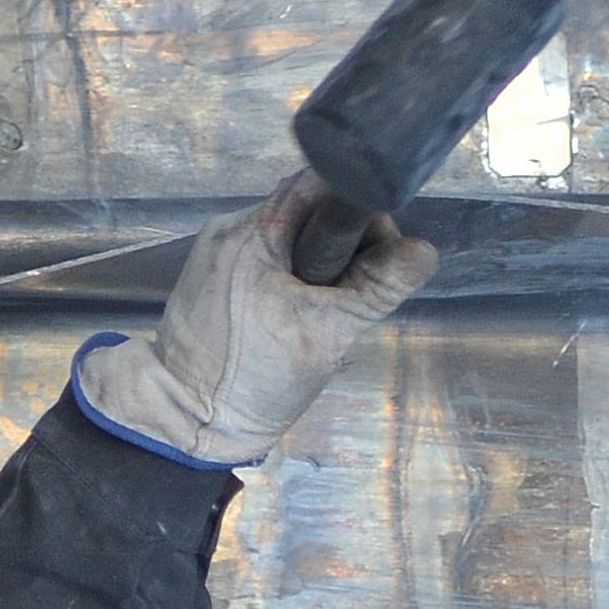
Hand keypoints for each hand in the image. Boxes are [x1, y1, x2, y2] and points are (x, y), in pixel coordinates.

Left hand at [76, 174, 435, 470]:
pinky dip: (294, 286)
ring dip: (320, 270)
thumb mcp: (328, 332)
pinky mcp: (218, 283)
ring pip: (292, 243)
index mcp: (252, 231)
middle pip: (308, 214)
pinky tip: (301, 319)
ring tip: (328, 313)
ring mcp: (221, 257)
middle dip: (343, 248)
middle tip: (358, 291)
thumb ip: (377, 287)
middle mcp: (231, 231)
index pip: (318, 186)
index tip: (379, 248)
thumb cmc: (253, 375)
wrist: (185, 422)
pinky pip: (270, 266)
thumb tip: (423, 251)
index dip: (357, 208)